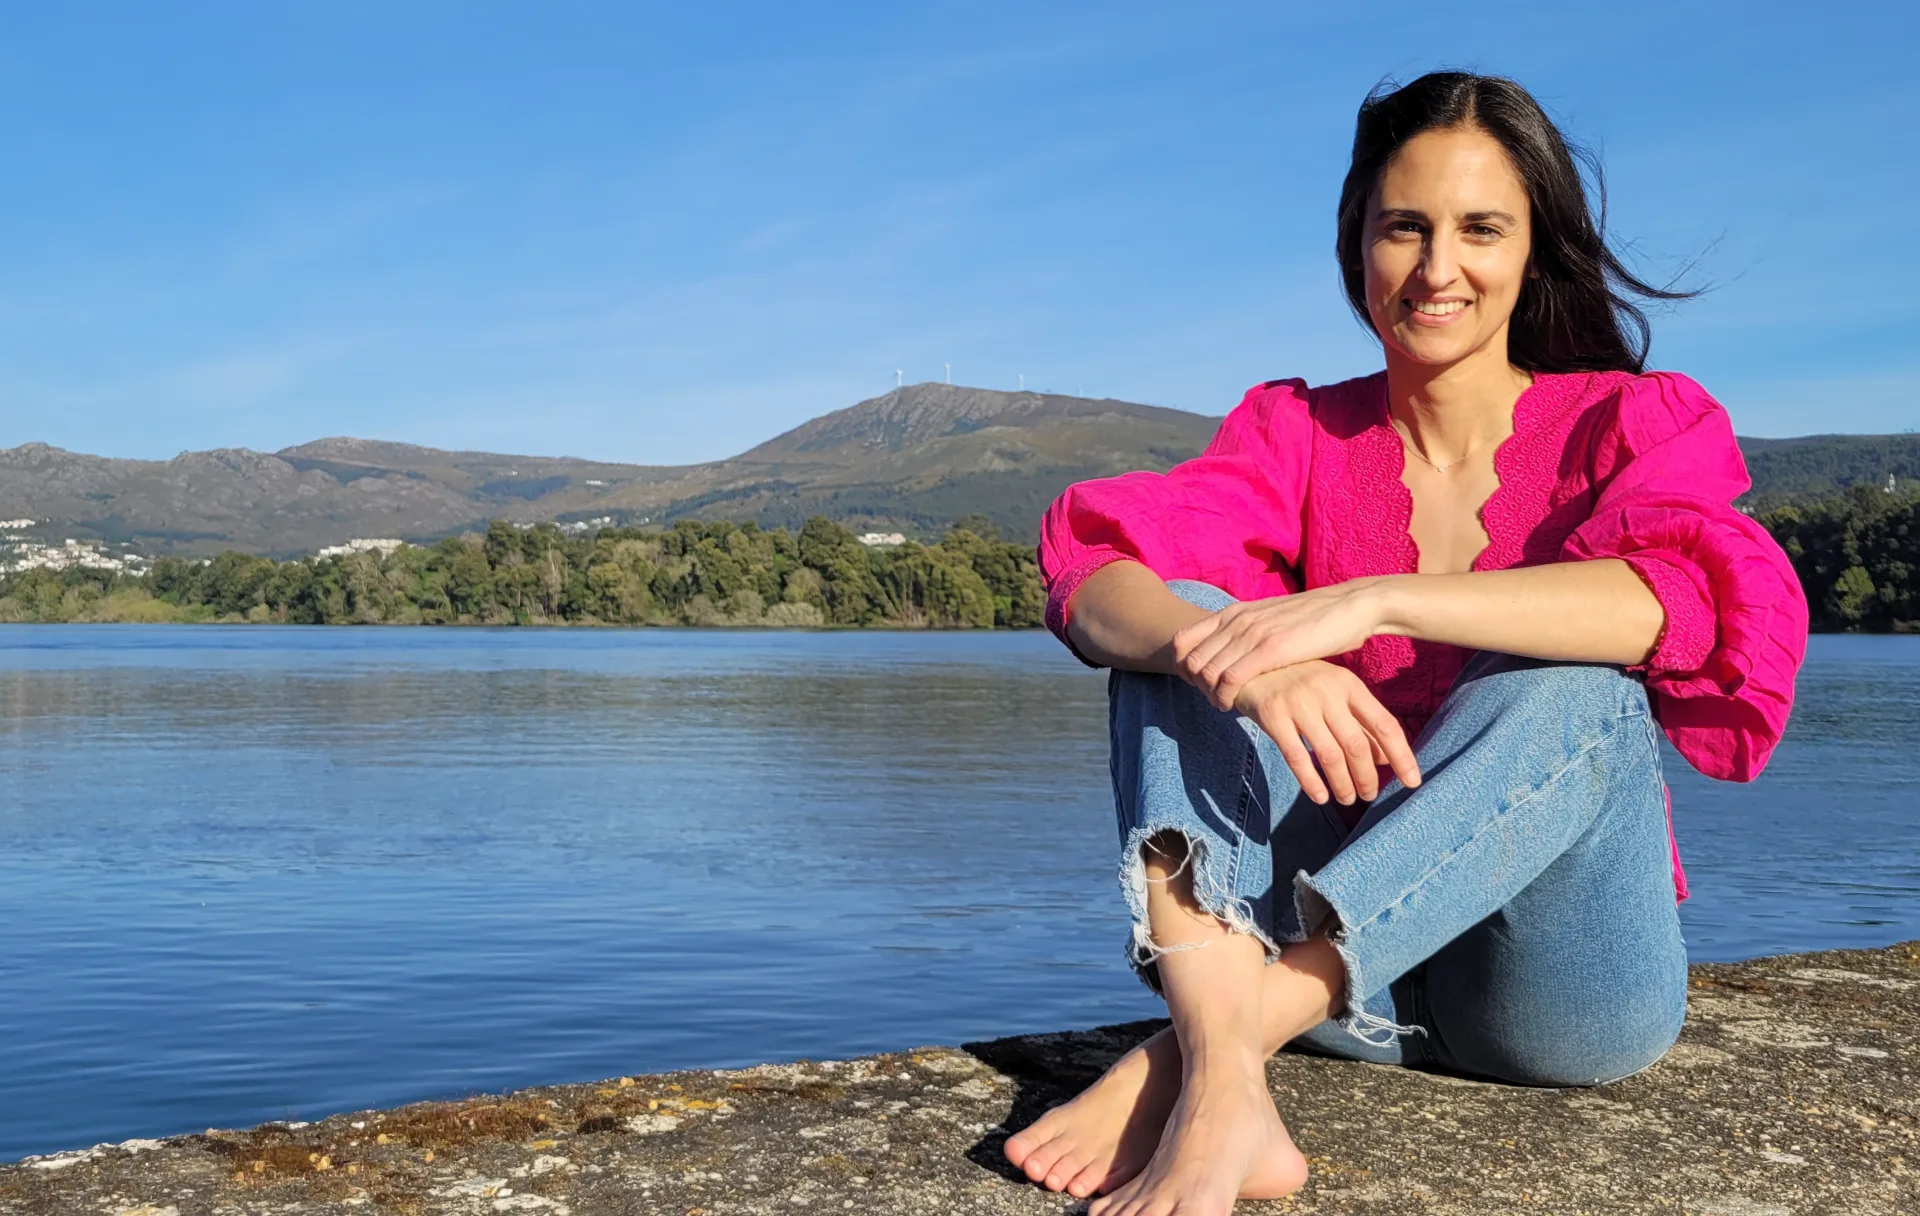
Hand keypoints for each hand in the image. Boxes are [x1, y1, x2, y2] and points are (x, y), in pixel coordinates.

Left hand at [1173, 580, 1388, 711]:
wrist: (1351, 606)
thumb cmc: (1315, 618)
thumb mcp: (1270, 619)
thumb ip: (1249, 631)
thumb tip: (1233, 651)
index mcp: (1234, 612)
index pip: (1184, 641)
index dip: (1183, 667)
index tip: (1199, 685)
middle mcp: (1237, 620)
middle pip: (1190, 661)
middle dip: (1194, 686)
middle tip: (1211, 700)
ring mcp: (1252, 633)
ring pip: (1206, 672)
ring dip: (1209, 696)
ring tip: (1224, 707)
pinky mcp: (1270, 650)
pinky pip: (1229, 679)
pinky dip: (1224, 698)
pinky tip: (1234, 707)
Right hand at [1231, 661, 1420, 805]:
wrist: (1246, 665)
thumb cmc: (1296, 681)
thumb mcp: (1332, 693)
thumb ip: (1358, 721)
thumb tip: (1385, 758)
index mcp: (1348, 684)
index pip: (1385, 724)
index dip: (1401, 756)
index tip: (1413, 782)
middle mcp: (1327, 691)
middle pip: (1358, 745)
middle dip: (1368, 777)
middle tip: (1370, 796)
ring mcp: (1299, 702)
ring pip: (1330, 754)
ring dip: (1343, 784)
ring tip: (1347, 799)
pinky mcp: (1273, 714)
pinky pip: (1297, 756)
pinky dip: (1311, 781)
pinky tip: (1320, 796)